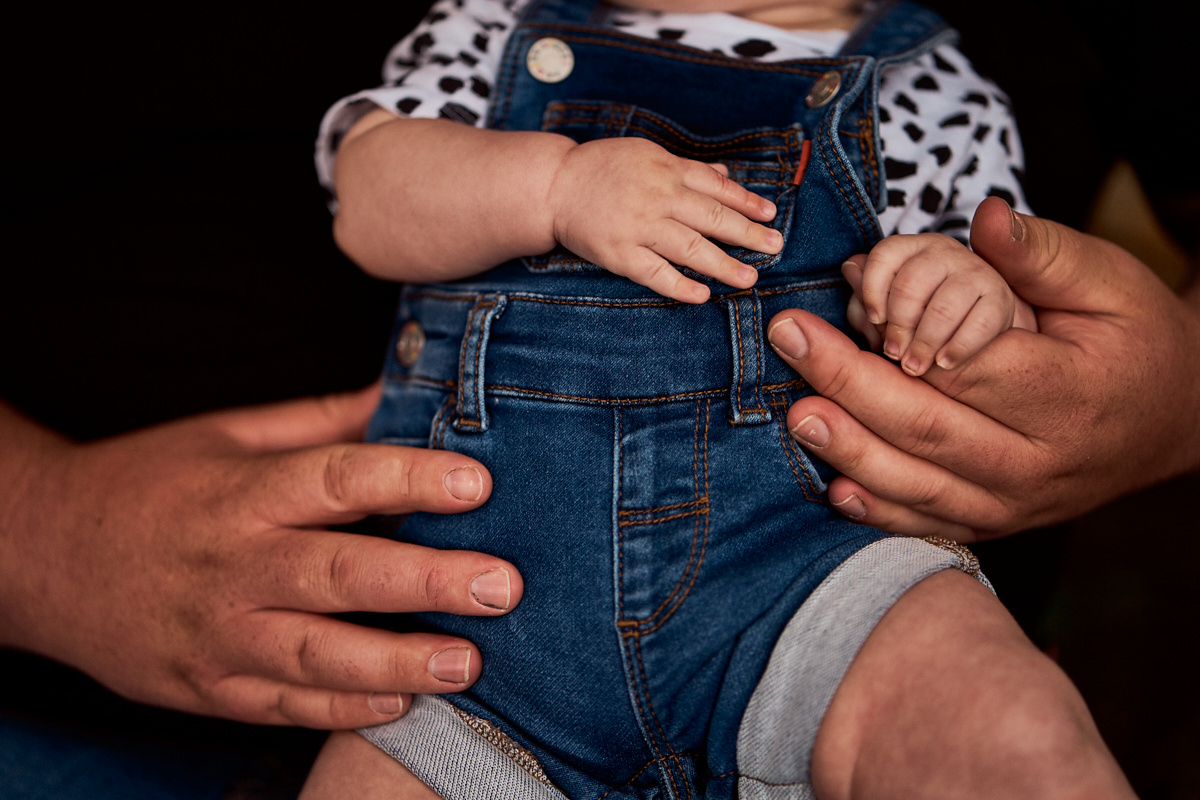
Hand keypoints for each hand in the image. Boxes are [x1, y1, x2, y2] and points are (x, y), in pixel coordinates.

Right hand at [0, 387, 522, 727]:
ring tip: (469, 662)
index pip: (338, 479)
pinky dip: (342, 708)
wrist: (41, 556)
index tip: (478, 483)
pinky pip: (284, 705)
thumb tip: (405, 390)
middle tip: (501, 586)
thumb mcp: (226, 436)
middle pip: (341, 575)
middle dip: (427, 581)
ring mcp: (219, 634)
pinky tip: (399, 703)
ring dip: (398, 661)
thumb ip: (321, 422)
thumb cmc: (149, 485)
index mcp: (244, 493)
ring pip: (318, 655)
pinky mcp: (208, 686)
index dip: (410, 481)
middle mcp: (235, 565)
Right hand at [547, 137, 781, 302]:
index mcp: (667, 170)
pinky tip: (702, 295)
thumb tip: (725, 175)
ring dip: (723, 264)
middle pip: (712, 218)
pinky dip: (679, 285)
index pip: (717, 188)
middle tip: (775, 247)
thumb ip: (687, 168)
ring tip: (748, 277)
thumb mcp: (647, 155)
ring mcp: (638, 227)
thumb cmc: (602, 169)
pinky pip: (654, 272)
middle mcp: (657, 197)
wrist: (554, 185)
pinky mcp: (618, 253)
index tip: (770, 215)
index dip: (747, 202)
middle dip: (748, 234)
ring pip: (690, 247)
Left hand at [767, 196, 1199, 539]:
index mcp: (1067, 393)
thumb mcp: (1109, 282)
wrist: (1176, 420)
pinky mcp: (997, 521)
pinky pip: (931, 523)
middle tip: (788, 340)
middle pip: (927, 427)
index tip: (831, 298)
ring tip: (797, 412)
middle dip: (847, 383)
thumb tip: (982, 218)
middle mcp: (1040, 460)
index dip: (890, 336)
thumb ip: (1041, 254)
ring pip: (920, 485)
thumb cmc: (1134, 340)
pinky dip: (879, 511)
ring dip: (850, 450)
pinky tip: (834, 489)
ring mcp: (1016, 502)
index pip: (964, 368)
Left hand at [844, 233, 1036, 375]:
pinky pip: (980, 323)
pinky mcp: (1000, 298)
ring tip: (915, 366)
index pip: (884, 255)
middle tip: (894, 354)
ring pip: (942, 307)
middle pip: (910, 284)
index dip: (873, 289)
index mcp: (911, 249)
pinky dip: (958, 347)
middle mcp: (944, 253)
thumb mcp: (890, 303)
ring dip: (924, 342)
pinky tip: (944, 363)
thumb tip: (851, 268)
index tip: (875, 319)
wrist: (977, 324)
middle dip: (898, 325)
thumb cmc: (921, 313)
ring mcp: (975, 272)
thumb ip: (869, 292)